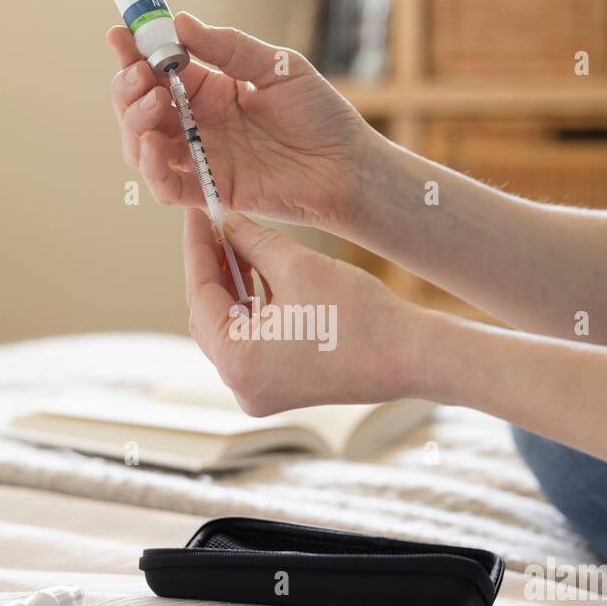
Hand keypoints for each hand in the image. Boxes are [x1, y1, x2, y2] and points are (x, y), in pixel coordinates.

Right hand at [108, 13, 374, 233]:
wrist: (349, 166)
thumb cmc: (321, 115)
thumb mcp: (278, 67)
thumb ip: (229, 48)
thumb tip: (180, 23)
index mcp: (210, 89)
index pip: (159, 69)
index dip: (135, 52)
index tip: (121, 33)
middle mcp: (199, 124)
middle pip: (140, 108)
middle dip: (128, 87)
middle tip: (140, 73)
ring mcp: (202, 158)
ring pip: (142, 146)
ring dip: (133, 123)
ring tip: (151, 102)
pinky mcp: (212, 191)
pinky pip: (166, 186)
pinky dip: (151, 168)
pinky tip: (154, 144)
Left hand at [183, 210, 423, 415]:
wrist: (411, 356)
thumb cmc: (359, 316)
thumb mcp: (297, 267)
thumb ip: (252, 242)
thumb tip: (225, 222)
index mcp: (238, 362)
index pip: (200, 295)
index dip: (197, 249)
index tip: (195, 214)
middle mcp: (241, 386)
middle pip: (210, 315)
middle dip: (213, 268)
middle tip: (214, 224)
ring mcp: (259, 391)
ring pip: (231, 328)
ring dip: (233, 286)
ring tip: (237, 241)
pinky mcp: (279, 387)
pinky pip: (253, 342)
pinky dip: (253, 309)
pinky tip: (258, 271)